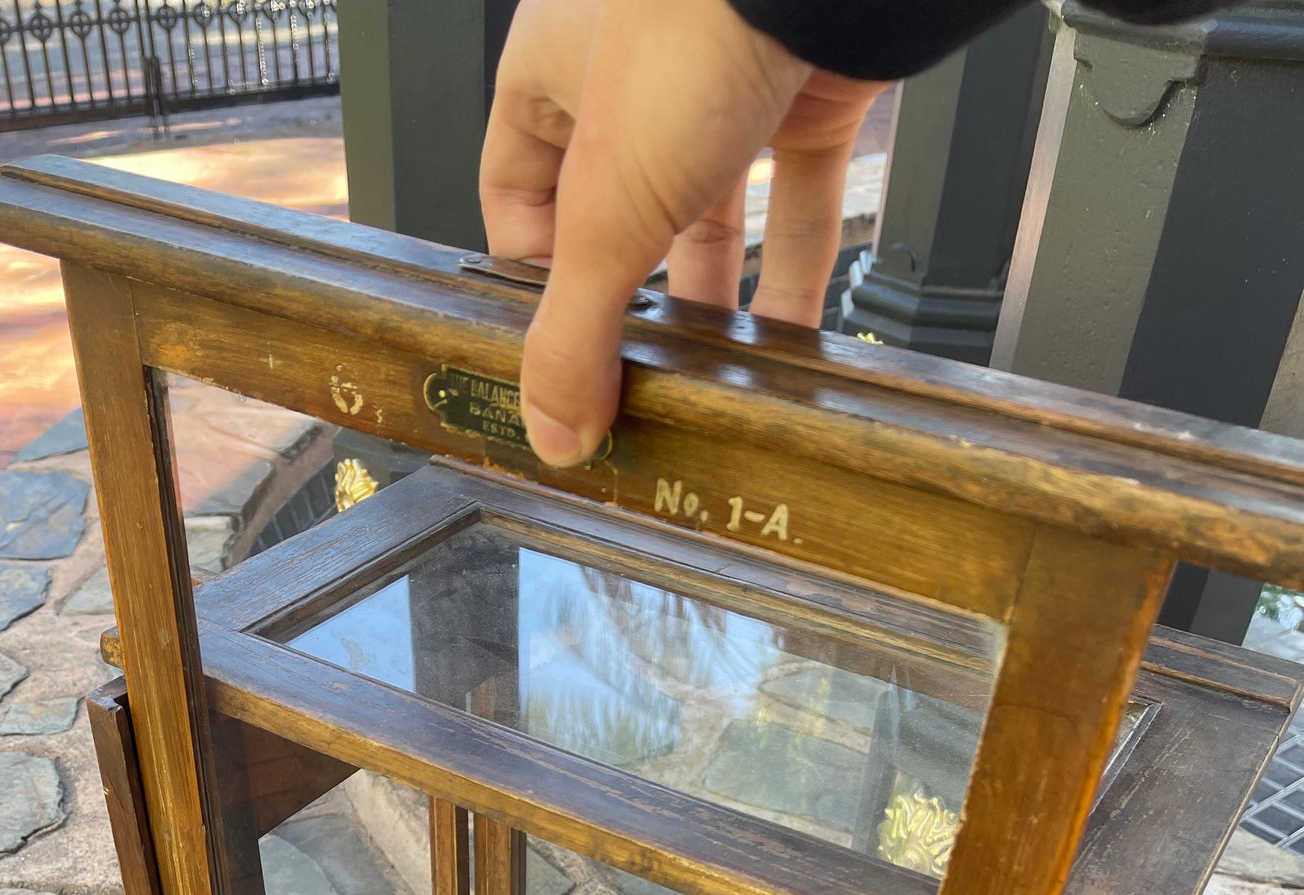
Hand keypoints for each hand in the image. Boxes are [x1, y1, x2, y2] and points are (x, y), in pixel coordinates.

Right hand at [480, 0, 882, 467]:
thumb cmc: (699, 16)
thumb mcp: (607, 208)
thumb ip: (575, 329)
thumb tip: (550, 426)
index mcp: (550, 77)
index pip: (516, 201)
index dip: (534, 287)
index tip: (557, 359)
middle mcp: (634, 80)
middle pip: (619, 225)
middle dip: (633, 309)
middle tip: (637, 383)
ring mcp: (724, 88)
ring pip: (709, 220)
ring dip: (714, 304)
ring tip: (713, 381)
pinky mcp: (805, 99)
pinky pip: (793, 204)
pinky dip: (792, 275)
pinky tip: (788, 340)